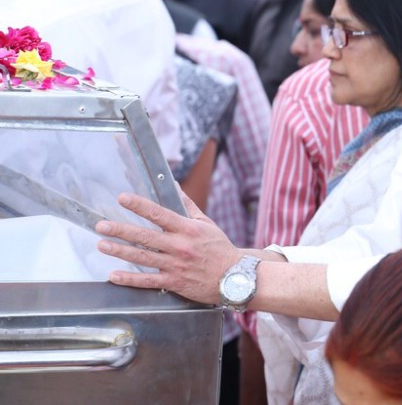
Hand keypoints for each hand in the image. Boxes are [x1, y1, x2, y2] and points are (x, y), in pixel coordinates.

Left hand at [96, 191, 242, 304]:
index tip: (123, 198)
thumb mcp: (206, 223)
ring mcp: (175, 265)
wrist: (234, 276)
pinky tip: (114, 275)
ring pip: (142, 257)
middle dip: (121, 230)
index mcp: (187, 229)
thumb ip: (188, 206)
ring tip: (102, 245)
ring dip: (120, 251)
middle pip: (145, 236)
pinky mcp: (174, 282)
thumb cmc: (220, 248)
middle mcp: (179, 246)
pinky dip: (130, 279)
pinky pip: (148, 281)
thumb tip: (175, 186)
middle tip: (101, 225)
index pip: (159, 214)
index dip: (139, 205)